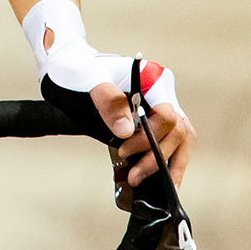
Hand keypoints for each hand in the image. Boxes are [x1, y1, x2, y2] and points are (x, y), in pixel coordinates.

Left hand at [25, 0, 195, 191]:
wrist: (69, 62)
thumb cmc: (78, 68)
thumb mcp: (88, 80)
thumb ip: (109, 104)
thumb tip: (127, 132)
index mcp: (152, 78)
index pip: (166, 115)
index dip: (148, 139)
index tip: (123, 150)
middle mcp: (162, 90)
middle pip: (178, 130)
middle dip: (158, 157)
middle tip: (134, 176)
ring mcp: (160, 103)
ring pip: (181, 137)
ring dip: (171, 163)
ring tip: (162, 187)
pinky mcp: (153, 115)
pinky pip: (170, 139)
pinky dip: (167, 158)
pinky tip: (160, 178)